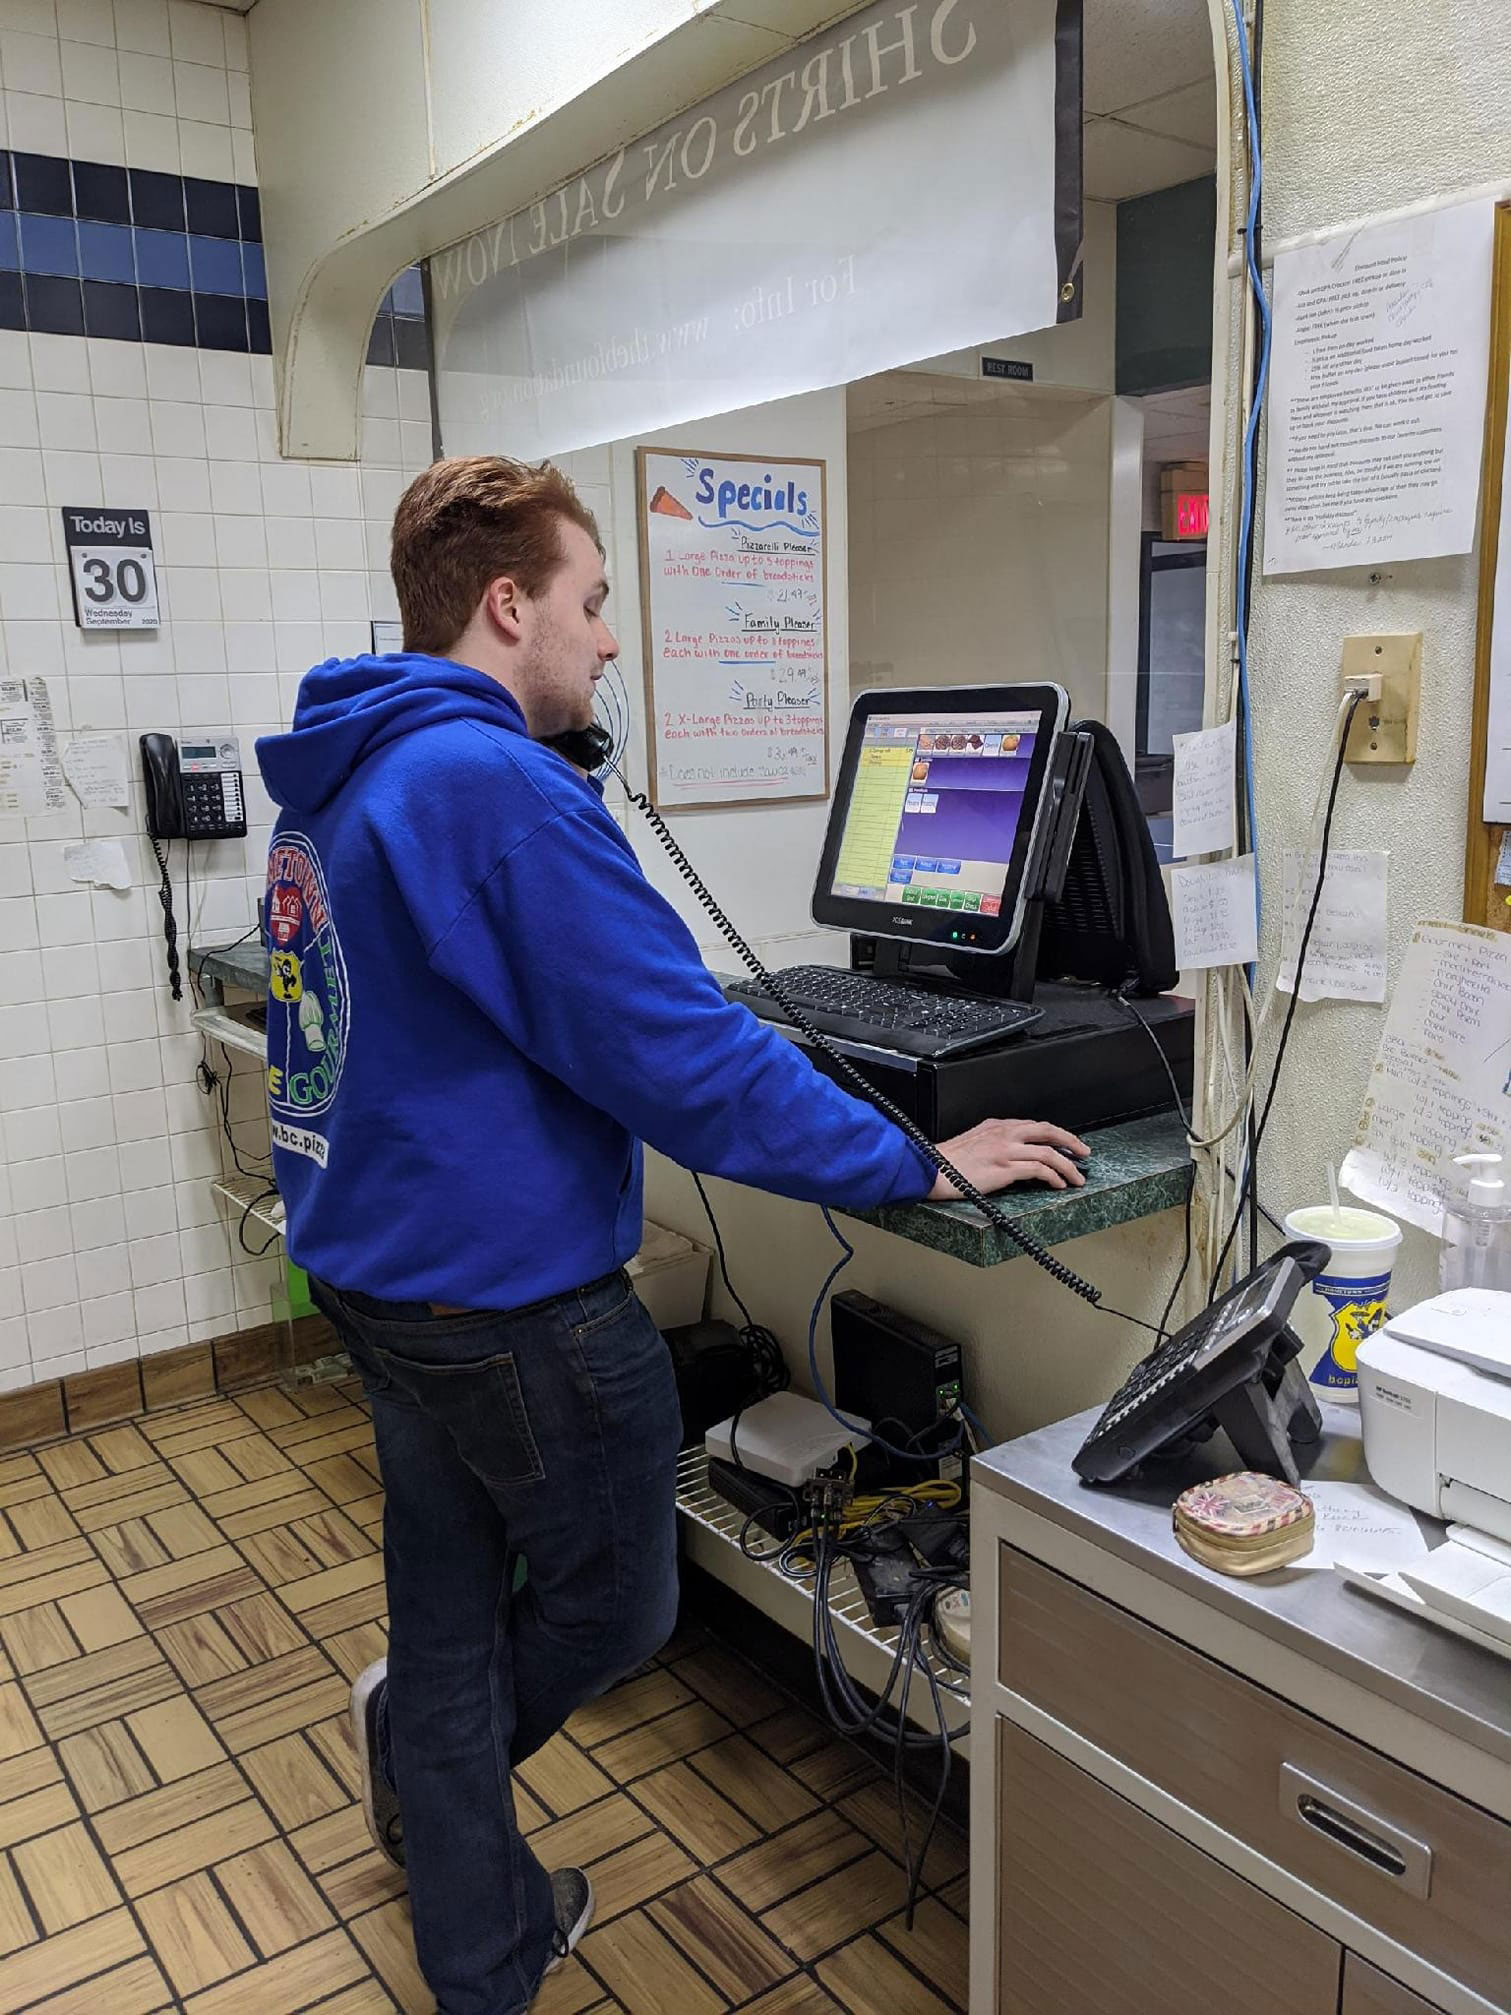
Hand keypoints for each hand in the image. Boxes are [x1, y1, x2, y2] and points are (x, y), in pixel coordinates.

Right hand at [927, 1119, 1090, 1201]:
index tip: (1068, 1143)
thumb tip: (1012, 1155)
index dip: (1056, 1134)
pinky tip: (1058, 1184)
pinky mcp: (1005, 1167)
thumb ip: (993, 1142)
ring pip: (1049, 1152)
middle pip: (1048, 1131)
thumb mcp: (972, 1141)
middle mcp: (1004, 1133)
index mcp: (996, 1125)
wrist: (929, 1168)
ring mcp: (1005, 1150)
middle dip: (1071, 1142)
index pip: (1035, 1125)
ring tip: (1076, 1178)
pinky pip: (1039, 1169)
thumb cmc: (945, 1161)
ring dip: (1068, 1166)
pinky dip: (1054, 1176)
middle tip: (1084, 1153)